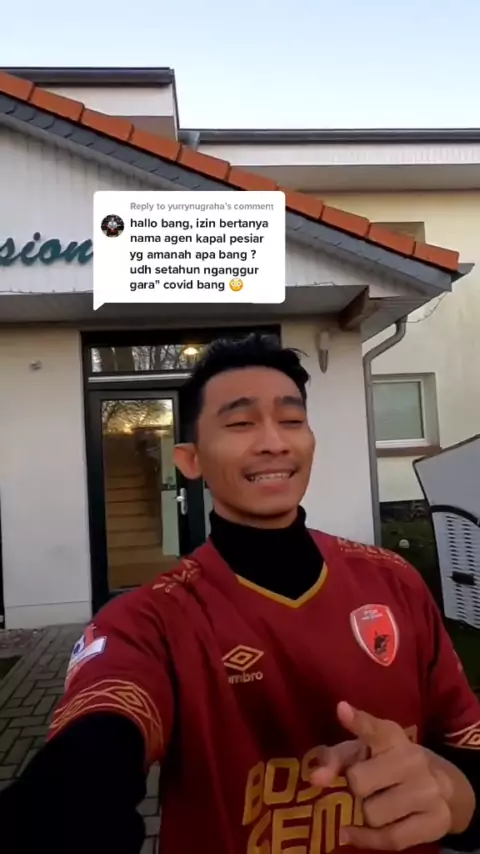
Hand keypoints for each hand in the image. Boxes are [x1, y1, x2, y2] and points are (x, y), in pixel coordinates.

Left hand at [310, 702, 453, 849]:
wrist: (441, 785)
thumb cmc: (388, 763)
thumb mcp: (361, 752)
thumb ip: (335, 759)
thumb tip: (315, 778)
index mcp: (392, 736)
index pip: (374, 728)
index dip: (358, 720)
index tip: (341, 710)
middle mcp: (413, 760)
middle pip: (359, 782)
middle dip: (355, 788)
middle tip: (363, 787)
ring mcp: (428, 791)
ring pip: (373, 814)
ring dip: (366, 814)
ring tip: (375, 804)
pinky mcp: (436, 821)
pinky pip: (391, 839)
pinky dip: (368, 839)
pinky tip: (357, 832)